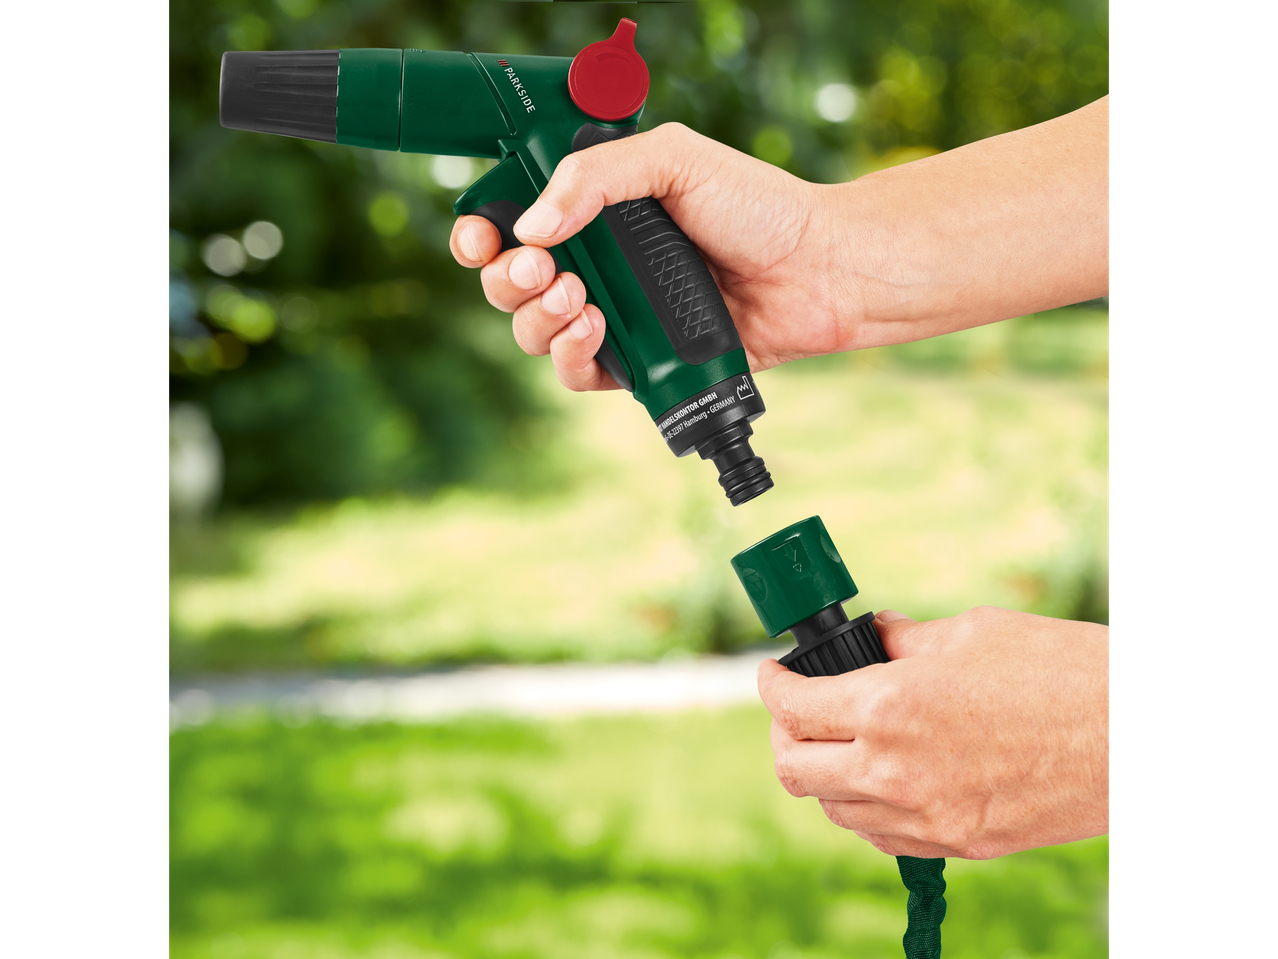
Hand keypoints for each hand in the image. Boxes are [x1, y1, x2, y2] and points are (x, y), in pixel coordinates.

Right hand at [448, 97, 1107, 392]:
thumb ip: (597, 177)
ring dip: (540, 319)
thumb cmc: (757, 207)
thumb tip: (534, 227)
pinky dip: (573, 358)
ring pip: (535, 332)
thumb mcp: (672, 160)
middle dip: (510, 280)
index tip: (481, 238)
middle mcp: (598, 263)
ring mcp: (616, 315)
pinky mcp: (638, 363)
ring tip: (583, 299)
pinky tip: (597, 332)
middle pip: (512, 284)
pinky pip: (578, 374)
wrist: (818, 270)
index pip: (514, 224)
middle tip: (545, 269)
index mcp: (596, 209)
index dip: (482, 235)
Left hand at [757, 607, 1108, 859]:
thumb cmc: (1058, 670)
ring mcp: (926, 817)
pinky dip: (863, 810)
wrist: (1129, 735)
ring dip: (822, 775)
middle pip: (794, 768)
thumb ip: (905, 640)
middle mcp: (894, 770)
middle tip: (796, 710)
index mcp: (889, 707)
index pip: (794, 708)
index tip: (773, 674)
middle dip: (782, 734)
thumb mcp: (970, 633)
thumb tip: (875, 636)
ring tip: (838, 744)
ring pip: (832, 810)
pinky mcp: (957, 845)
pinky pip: (881, 837)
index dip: (771, 685)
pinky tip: (881, 780)